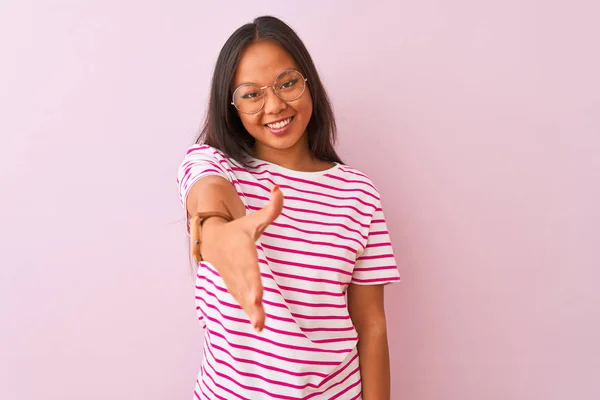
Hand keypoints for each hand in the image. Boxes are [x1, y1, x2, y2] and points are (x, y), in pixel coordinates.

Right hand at [192, 185, 282, 331]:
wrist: (211, 240)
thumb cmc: (237, 230)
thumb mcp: (254, 220)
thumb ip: (271, 209)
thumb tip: (279, 190)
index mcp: (243, 252)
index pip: (249, 269)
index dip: (253, 282)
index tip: (258, 296)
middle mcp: (237, 268)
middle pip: (246, 288)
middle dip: (252, 304)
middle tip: (259, 320)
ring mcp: (234, 280)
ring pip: (243, 298)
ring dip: (251, 313)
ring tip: (260, 327)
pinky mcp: (234, 287)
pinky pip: (241, 300)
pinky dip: (248, 312)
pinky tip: (259, 326)